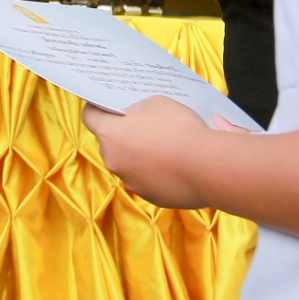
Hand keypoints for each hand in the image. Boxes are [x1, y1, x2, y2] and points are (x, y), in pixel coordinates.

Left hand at [82, 96, 219, 207]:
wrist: (208, 166)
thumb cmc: (179, 128)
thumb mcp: (156, 103)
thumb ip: (137, 108)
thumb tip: (131, 116)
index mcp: (109, 135)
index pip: (90, 117)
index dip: (98, 108)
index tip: (107, 104)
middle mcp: (113, 161)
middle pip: (110, 142)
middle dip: (123, 133)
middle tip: (143, 124)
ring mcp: (131, 182)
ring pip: (129, 163)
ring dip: (140, 155)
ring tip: (164, 145)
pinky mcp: (151, 196)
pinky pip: (147, 179)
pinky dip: (155, 172)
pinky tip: (174, 164)